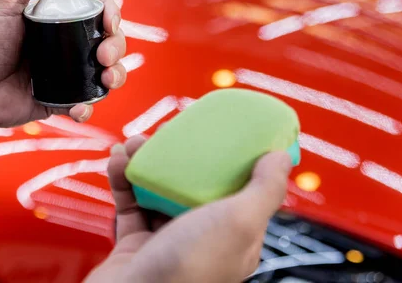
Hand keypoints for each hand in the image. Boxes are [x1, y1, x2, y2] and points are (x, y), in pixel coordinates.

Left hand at [0, 0, 126, 129]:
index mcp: (61, 17)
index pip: (97, 9)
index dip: (112, 13)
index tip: (109, 22)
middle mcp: (69, 43)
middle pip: (110, 40)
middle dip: (117, 46)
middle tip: (104, 55)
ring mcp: (69, 72)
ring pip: (108, 72)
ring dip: (116, 76)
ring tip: (106, 80)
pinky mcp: (63, 99)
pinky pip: (87, 103)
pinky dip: (89, 106)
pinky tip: (79, 107)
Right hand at [86, 136, 292, 282]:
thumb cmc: (187, 272)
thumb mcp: (239, 223)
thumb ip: (264, 190)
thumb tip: (281, 156)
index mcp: (234, 237)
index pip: (239, 190)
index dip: (229, 158)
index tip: (218, 133)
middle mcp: (203, 239)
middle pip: (194, 185)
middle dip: (180, 155)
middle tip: (169, 134)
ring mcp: (168, 241)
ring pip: (159, 190)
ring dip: (146, 162)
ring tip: (137, 144)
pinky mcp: (137, 243)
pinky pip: (130, 203)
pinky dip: (123, 178)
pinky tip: (120, 160)